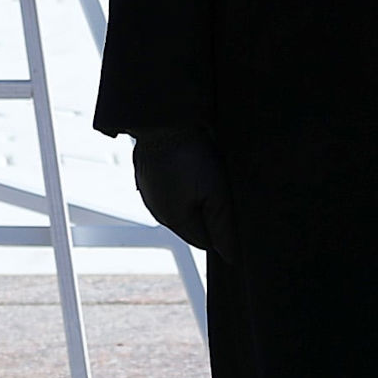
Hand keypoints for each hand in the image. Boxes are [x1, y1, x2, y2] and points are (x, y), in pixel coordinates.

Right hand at [131, 132, 229, 249]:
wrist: (163, 120)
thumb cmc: (190, 155)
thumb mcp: (216, 192)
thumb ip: (223, 227)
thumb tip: (230, 256)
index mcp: (175, 220)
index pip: (205, 242)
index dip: (221, 230)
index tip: (230, 208)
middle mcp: (158, 212)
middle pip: (192, 225)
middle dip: (207, 214)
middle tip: (220, 189)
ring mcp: (149, 195)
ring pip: (180, 207)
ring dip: (193, 198)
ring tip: (204, 175)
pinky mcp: (147, 178)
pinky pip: (169, 190)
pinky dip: (181, 185)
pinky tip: (189, 168)